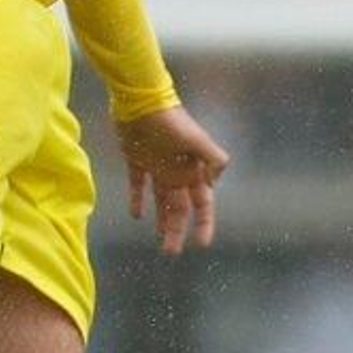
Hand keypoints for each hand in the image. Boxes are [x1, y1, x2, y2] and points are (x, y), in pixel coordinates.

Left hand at [116, 104, 230, 253]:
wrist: (141, 99)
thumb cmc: (170, 119)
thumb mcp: (196, 138)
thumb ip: (213, 157)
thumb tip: (216, 183)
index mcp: (193, 169)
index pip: (202, 203)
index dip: (204, 223)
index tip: (202, 244)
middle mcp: (178, 171)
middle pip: (180, 208)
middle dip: (178, 231)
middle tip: (171, 252)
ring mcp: (158, 166)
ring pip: (161, 201)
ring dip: (161, 222)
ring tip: (162, 243)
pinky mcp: (137, 160)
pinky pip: (138, 185)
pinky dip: (137, 200)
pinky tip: (136, 216)